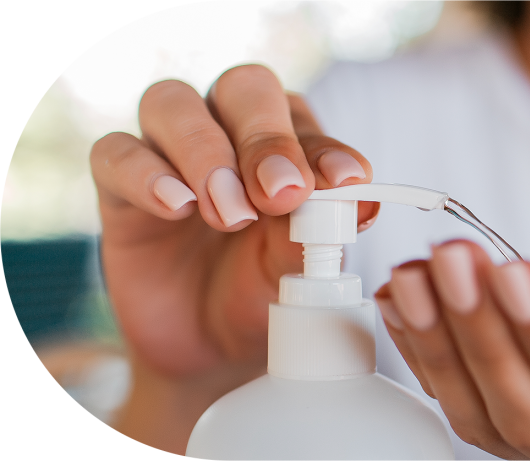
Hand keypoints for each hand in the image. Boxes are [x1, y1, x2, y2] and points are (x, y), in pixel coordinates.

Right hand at [90, 64, 376, 451]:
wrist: (209, 351)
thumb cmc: (264, 293)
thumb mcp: (299, 271)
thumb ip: (321, 232)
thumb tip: (360, 201)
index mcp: (286, 142)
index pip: (302, 118)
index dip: (323, 146)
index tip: (344, 182)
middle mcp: (228, 132)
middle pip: (243, 89)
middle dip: (266, 138)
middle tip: (281, 195)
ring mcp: (169, 153)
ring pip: (173, 103)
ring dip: (206, 153)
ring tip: (231, 214)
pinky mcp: (119, 185)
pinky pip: (116, 153)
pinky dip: (147, 174)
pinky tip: (177, 208)